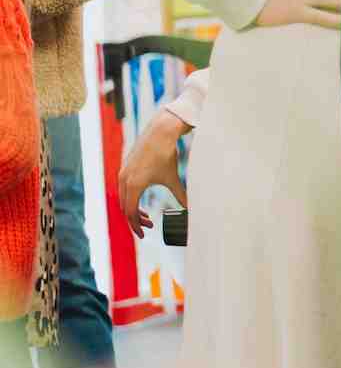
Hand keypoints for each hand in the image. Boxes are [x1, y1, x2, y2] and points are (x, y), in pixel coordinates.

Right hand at [119, 110, 189, 237]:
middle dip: (136, 219)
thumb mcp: (173, 178)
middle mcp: (124, 180)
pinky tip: (142, 199)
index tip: (144, 235)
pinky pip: (124, 188)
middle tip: (150, 225)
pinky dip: (131, 197)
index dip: (136, 226)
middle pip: (125, 207)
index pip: (130, 213)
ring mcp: (123, 173)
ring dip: (133, 208)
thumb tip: (190, 209)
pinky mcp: (126, 167)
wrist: (160, 132)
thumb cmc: (166, 155)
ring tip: (148, 215)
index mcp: (133, 186)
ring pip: (124, 198)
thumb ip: (180, 195)